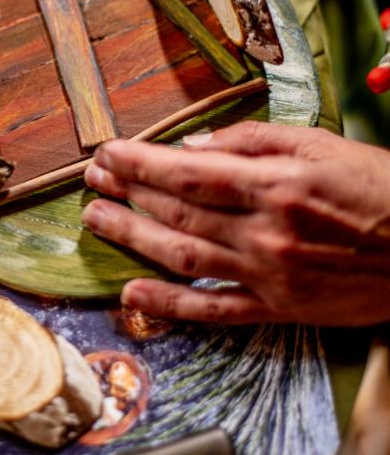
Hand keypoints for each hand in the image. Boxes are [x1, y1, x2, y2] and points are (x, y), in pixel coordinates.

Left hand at [82, 121, 389, 325]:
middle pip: (176, 211)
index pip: (187, 172)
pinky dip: (168, 306)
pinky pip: (213, 311)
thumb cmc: (380, 190)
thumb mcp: (323, 146)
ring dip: (132, 238)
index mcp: (276, 185)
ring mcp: (269, 275)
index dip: (138, 163)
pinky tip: (132, 294)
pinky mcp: (279, 308)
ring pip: (182, 256)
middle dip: (126, 193)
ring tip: (97, 221)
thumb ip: (256, 143)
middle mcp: (265, 232)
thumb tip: (195, 148)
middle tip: (93, 181)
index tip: (108, 153)